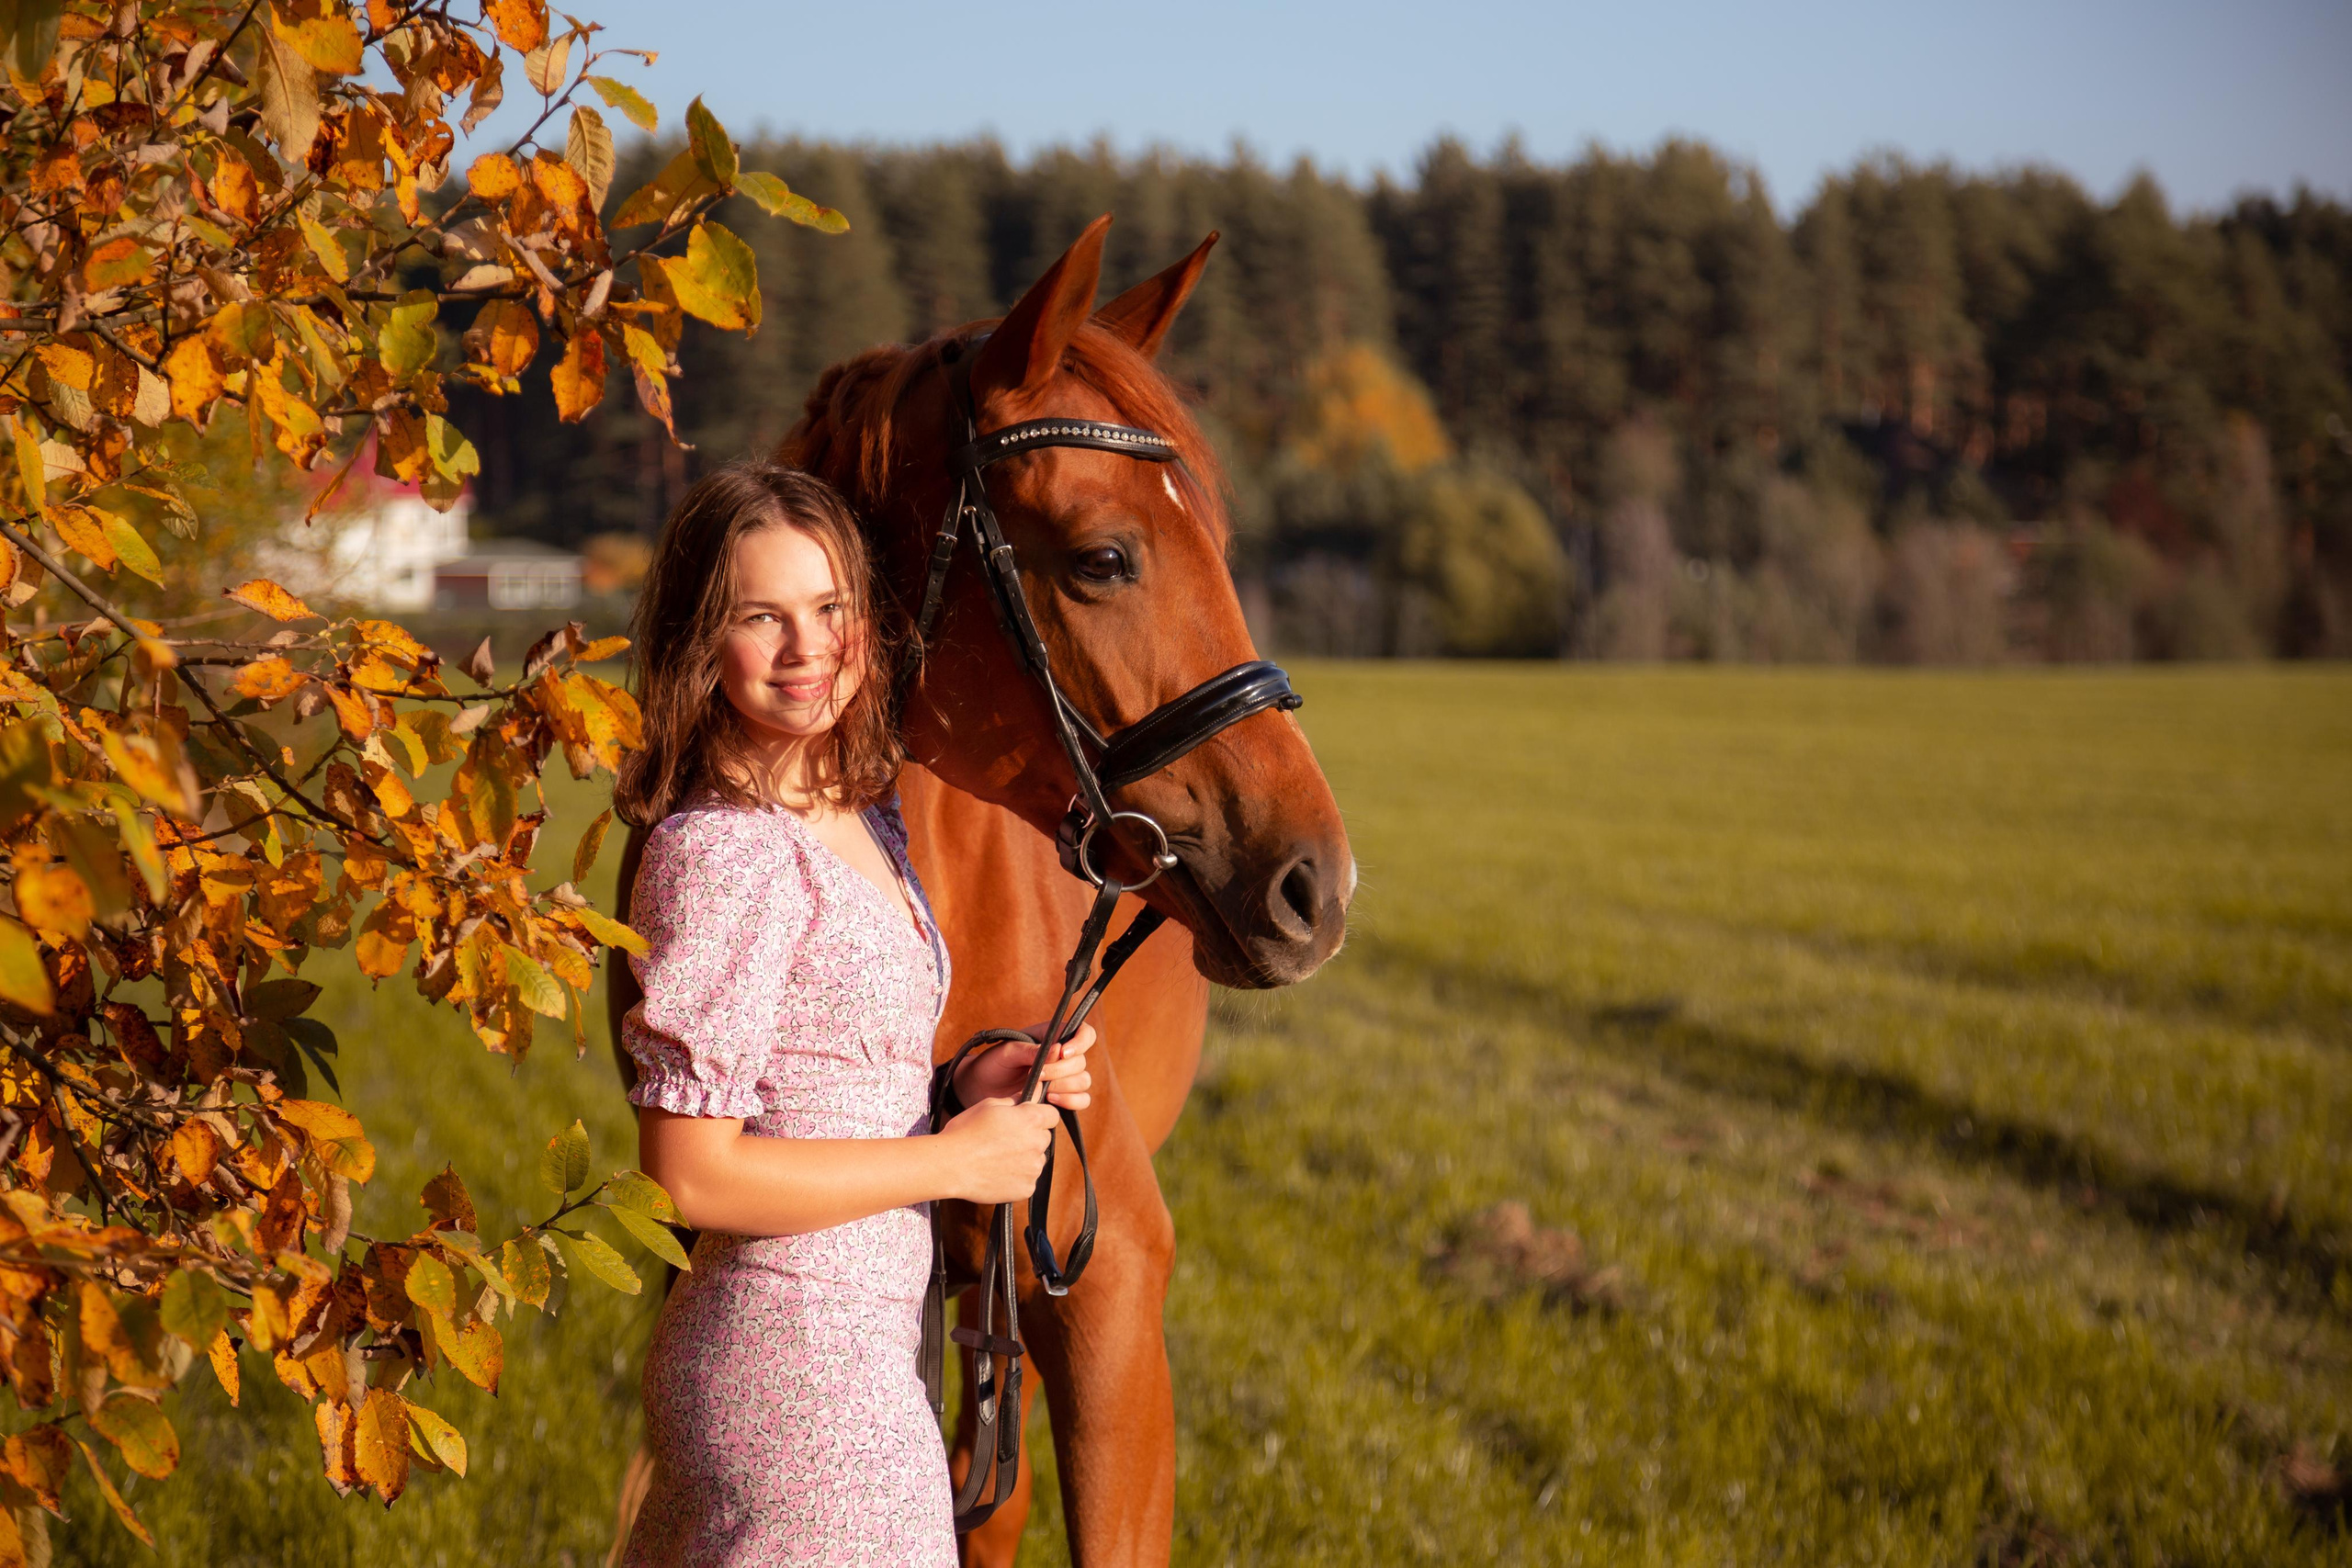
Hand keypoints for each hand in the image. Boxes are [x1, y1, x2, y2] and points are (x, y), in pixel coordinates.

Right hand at [934, 1098, 1060, 1203]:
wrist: (949, 1166)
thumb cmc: (965, 1132)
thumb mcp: (988, 1105)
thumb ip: (1015, 1100)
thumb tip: (1032, 1093)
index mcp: (1031, 1119)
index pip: (1052, 1115)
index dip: (1040, 1116)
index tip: (1026, 1120)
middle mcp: (1037, 1143)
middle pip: (1044, 1138)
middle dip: (1031, 1137)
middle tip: (1005, 1140)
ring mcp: (1033, 1168)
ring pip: (1036, 1160)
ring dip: (1024, 1158)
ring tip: (997, 1158)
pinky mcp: (1027, 1188)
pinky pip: (1028, 1180)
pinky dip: (1017, 1177)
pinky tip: (997, 1172)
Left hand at [953, 1023, 1095, 1111]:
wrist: (980, 1089)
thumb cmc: (992, 1064)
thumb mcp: (1008, 1052)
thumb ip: (1031, 1050)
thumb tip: (1057, 1051)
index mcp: (1053, 1037)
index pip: (1083, 1033)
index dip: (1081, 1041)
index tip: (1063, 1052)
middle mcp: (1062, 1057)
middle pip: (1081, 1061)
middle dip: (1061, 1070)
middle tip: (1038, 1075)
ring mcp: (1063, 1078)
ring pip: (1083, 1081)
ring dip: (1066, 1086)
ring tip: (1044, 1090)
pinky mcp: (1061, 1097)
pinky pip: (1081, 1100)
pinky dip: (1071, 1101)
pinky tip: (1051, 1100)